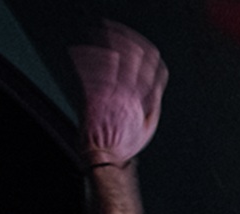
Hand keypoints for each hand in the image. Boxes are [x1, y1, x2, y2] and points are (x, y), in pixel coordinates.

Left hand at [71, 22, 168, 167]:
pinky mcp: (92, 99)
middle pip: (132, 61)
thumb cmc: (123, 142)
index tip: (146, 47)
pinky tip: (81, 50)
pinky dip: (86, 59)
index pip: (151, 71)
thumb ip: (153, 104)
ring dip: (108, 43)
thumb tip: (157, 85)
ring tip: (103, 31)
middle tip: (119, 31)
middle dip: (128, 42)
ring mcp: (110, 96)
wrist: (103, 156)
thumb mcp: (148, 126)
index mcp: (142, 102)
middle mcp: (128, 96)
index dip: (149, 55)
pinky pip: (90, 74)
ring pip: (112, 62)